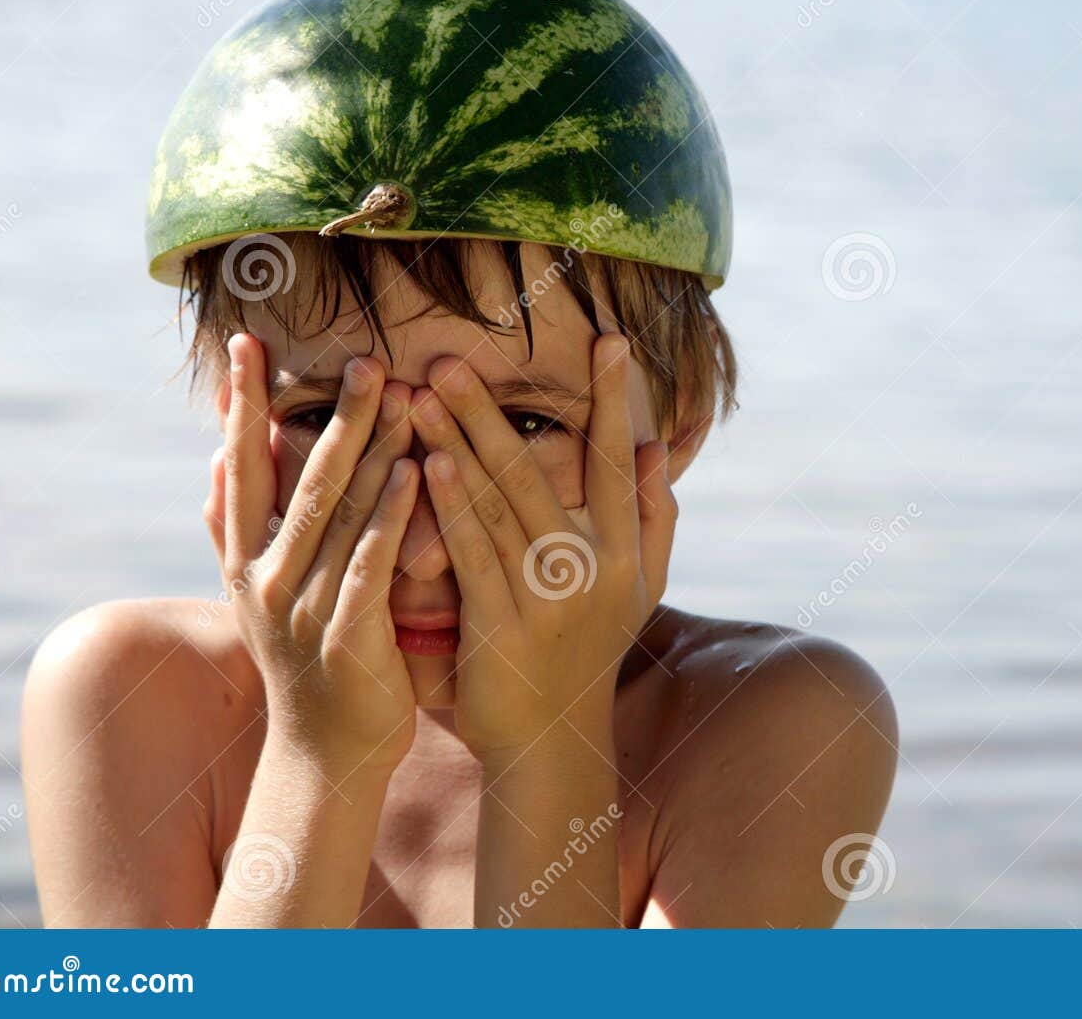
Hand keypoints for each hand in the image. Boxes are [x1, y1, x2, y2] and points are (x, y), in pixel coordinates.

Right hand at [204, 334, 420, 781]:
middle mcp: (265, 580)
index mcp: (244, 563)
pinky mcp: (347, 638)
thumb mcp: (257, 595)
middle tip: (363, 358)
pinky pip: (371, 564)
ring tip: (399, 393)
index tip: (246, 345)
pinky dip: (391, 515)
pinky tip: (417, 471)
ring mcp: (303, 610)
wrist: (327, 756)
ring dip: (372, 451)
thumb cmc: (306, 662)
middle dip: (333, 416)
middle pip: (300, 481)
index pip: (241, 469)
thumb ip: (235, 530)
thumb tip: (216, 459)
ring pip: (339, 515)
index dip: (244, 407)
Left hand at [407, 333, 676, 761]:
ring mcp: (549, 597)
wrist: (552, 741)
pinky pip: (474, 553)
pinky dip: (451, 505)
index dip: (615, 400)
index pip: (618, 461)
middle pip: (540, 471)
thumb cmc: (590, 654)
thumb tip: (656, 450)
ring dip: (459, 442)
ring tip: (425, 391)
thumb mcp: (640, 591)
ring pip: (499, 503)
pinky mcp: (503, 626)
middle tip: (454, 357)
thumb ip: (653, 519)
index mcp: (628, 551)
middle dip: (494, 410)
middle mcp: (595, 567)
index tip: (610, 340)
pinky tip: (427, 462)